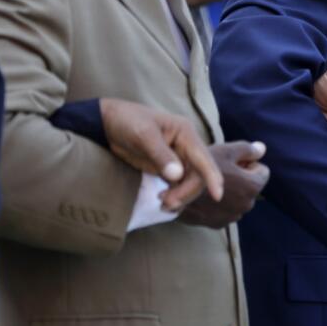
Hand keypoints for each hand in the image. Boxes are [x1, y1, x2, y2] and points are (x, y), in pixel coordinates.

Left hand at [99, 97, 223, 212]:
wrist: (109, 123)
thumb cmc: (127, 122)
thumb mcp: (143, 136)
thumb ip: (160, 155)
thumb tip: (176, 176)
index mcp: (186, 134)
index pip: (204, 159)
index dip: (212, 177)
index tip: (217, 196)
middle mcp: (187, 146)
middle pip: (198, 175)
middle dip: (187, 192)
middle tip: (167, 203)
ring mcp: (178, 158)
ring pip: (190, 182)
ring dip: (181, 196)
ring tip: (163, 204)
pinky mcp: (168, 167)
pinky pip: (179, 185)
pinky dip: (175, 195)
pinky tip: (163, 201)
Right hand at [178, 141, 269, 228]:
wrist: (173, 193)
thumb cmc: (202, 168)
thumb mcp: (226, 151)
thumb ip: (248, 150)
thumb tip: (262, 149)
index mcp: (253, 186)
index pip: (262, 170)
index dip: (248, 162)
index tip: (231, 161)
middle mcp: (247, 205)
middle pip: (250, 186)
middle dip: (240, 178)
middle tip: (219, 170)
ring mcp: (232, 217)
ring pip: (237, 199)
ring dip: (230, 191)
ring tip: (210, 183)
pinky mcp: (218, 224)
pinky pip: (224, 210)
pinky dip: (218, 204)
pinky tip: (204, 196)